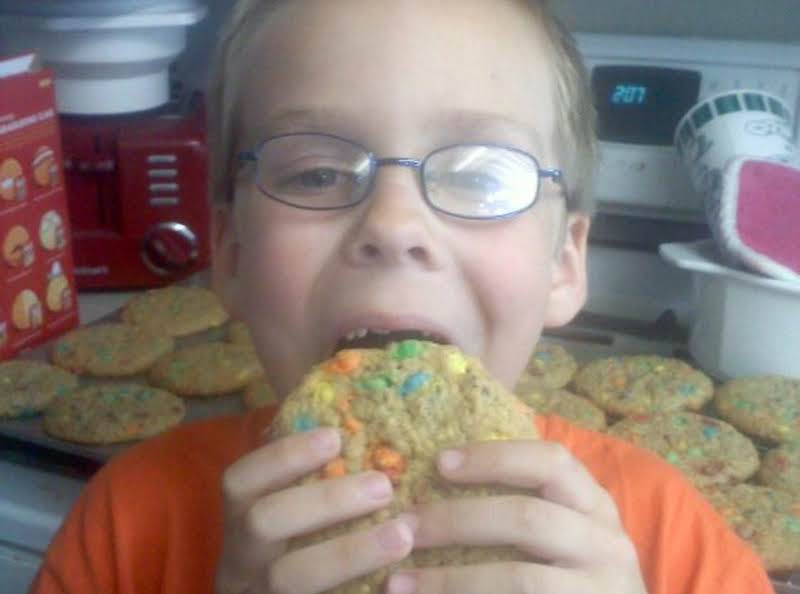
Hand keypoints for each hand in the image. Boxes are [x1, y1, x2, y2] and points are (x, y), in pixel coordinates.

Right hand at [215, 428, 416, 593]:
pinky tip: (396, 581)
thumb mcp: (292, 511)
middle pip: (264, 523)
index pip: (240, 480)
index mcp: (240, 519)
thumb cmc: (302, 547)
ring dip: (351, 553)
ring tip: (403, 535)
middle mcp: (242, 558)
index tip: (335, 437)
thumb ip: (316, 477)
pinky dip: (361, 592)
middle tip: (384, 486)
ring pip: (291, 578)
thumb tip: (356, 423)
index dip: (284, 455)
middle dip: (326, 500)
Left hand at [385, 440, 647, 593]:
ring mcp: (599, 589)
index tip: (440, 462)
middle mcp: (606, 543)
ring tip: (399, 582)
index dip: (494, 457)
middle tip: (405, 527)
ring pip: (518, 578)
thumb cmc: (567, 575)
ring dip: (449, 579)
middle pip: (526, 517)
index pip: (551, 462)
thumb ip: (516, 507)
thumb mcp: (560, 533)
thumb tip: (437, 473)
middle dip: (456, 520)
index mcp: (593, 505)